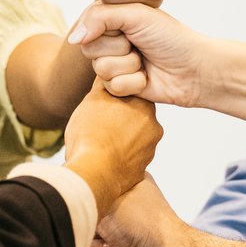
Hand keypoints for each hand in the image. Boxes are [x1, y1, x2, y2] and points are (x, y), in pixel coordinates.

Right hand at [63, 83, 161, 213]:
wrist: (93, 174)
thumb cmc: (91, 133)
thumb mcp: (94, 99)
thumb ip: (105, 84)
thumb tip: (108, 72)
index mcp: (145, 106)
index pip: (132, 95)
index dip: (115, 99)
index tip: (102, 105)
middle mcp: (154, 127)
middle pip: (134, 118)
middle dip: (119, 120)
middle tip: (97, 125)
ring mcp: (150, 151)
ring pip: (133, 139)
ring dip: (119, 140)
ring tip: (98, 144)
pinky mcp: (142, 172)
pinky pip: (129, 159)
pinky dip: (119, 158)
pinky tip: (102, 158)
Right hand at [68, 2, 216, 107]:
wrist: (195, 69)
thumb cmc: (170, 37)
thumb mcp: (136, 15)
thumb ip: (99, 18)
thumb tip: (73, 39)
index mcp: (112, 19)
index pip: (87, 25)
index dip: (107, 29)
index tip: (128, 27)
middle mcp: (110, 41)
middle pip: (88, 49)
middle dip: (119, 49)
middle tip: (139, 45)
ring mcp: (115, 64)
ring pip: (100, 69)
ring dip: (128, 66)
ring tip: (145, 62)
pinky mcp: (121, 87)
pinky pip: (112, 87)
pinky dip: (133, 83)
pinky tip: (147, 78)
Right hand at [75, 176, 189, 246]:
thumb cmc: (142, 224)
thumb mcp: (107, 198)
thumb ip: (80, 192)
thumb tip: (59, 191)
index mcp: (119, 183)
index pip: (84, 183)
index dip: (79, 194)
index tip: (83, 201)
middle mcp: (113, 208)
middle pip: (76, 213)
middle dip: (89, 226)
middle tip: (107, 230)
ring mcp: (108, 234)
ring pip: (76, 238)